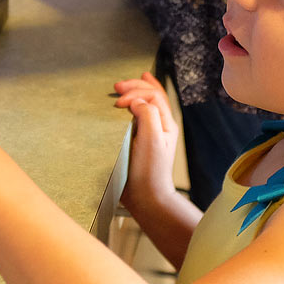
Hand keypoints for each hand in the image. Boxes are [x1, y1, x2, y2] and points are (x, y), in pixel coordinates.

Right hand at [113, 71, 178, 213]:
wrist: (146, 197)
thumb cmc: (149, 171)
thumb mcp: (151, 139)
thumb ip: (147, 114)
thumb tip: (136, 102)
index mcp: (166, 123)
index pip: (153, 95)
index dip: (135, 93)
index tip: (118, 103)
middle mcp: (160, 126)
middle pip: (151, 97)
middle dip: (135, 87)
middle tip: (117, 85)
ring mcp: (150, 135)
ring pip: (145, 105)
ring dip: (134, 94)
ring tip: (121, 88)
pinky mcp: (139, 144)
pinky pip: (137, 119)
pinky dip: (130, 108)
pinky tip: (123, 108)